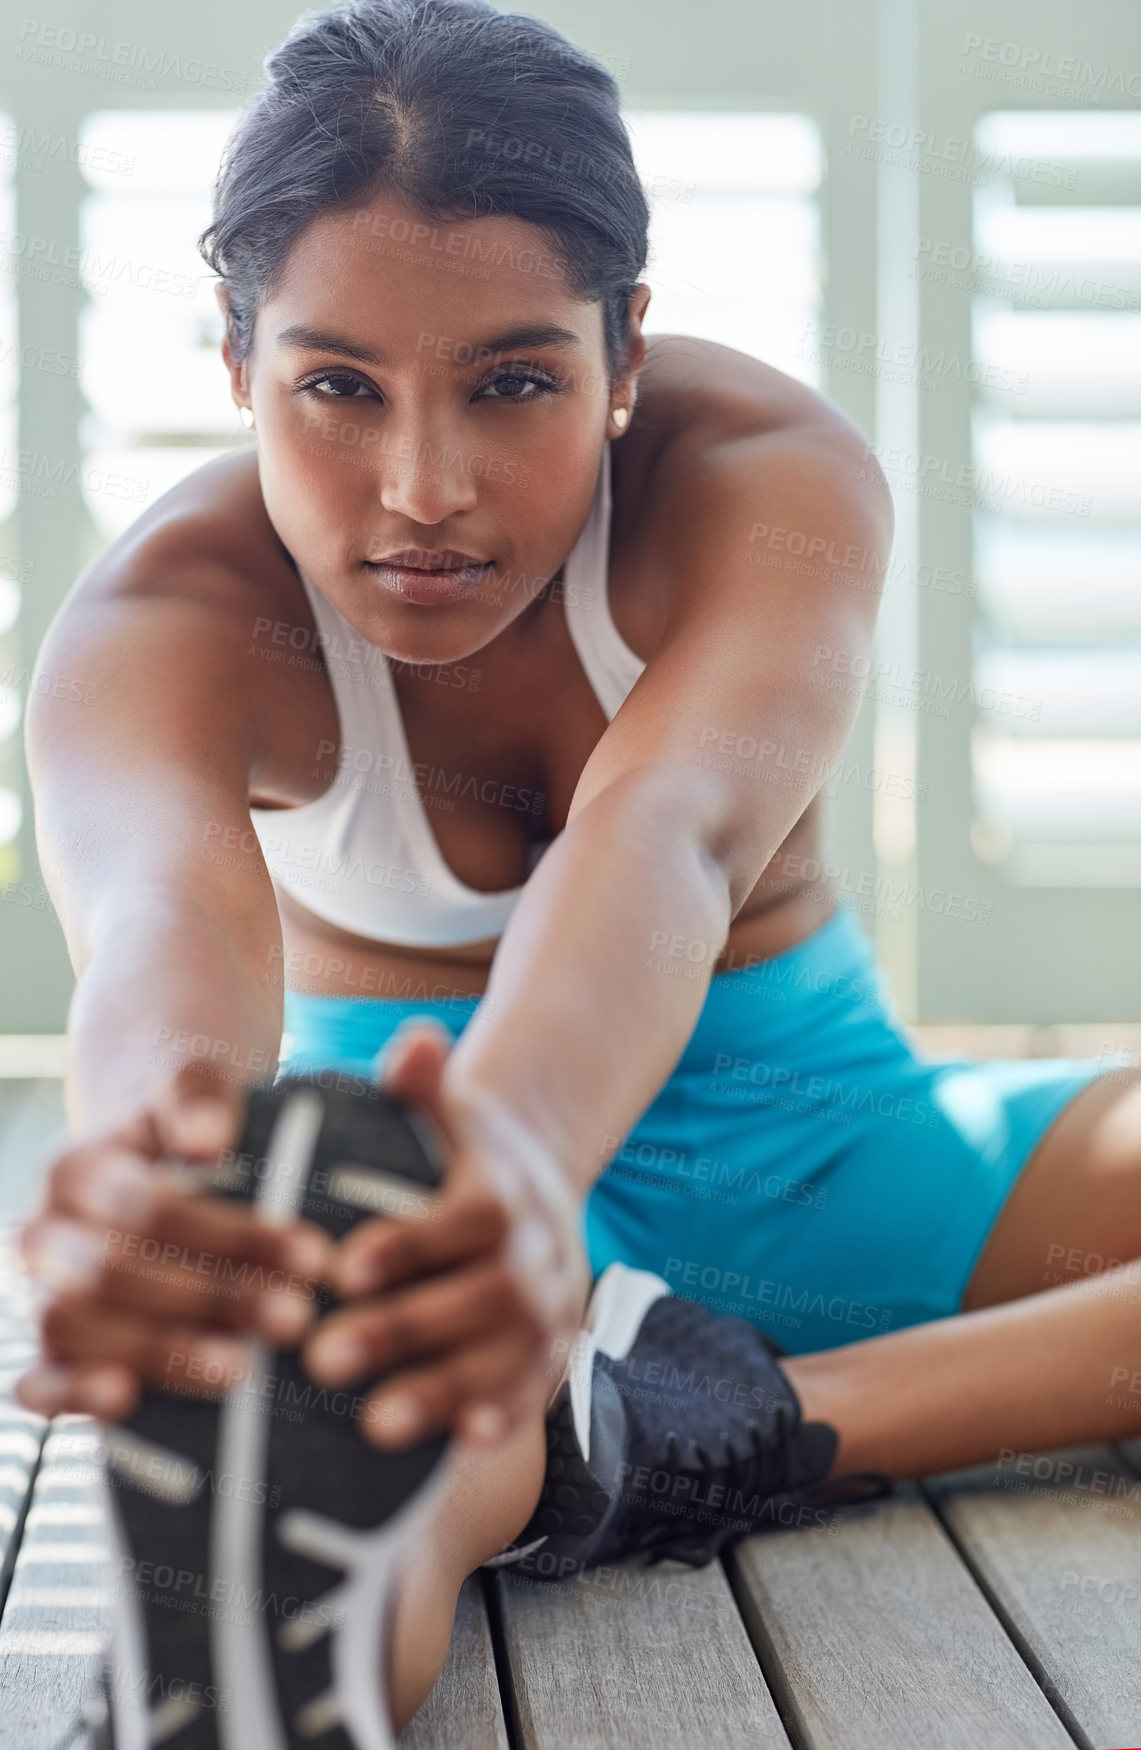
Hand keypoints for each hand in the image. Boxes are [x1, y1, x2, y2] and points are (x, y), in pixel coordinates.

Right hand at [17, 1065, 331, 1422]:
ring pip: (76, 1329)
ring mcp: (42, 1293)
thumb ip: (198, 1096)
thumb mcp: (197, 1087)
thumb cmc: (190, 1126)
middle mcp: (45, 1232)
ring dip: (160, 1353)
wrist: (154, 1154)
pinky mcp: (49, 1351)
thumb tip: (207, 1139)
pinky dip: (71, 1395)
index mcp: (76, 1168)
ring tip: (243, 1368)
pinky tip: (129, 1402)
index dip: (229, 1234)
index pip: (149, 1207)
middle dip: (208, 1298)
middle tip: (294, 1317)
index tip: (311, 1255)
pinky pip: (38, 1383)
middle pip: (113, 1273)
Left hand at [302, 1021, 589, 1451]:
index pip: (464, 1219)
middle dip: (405, 1331)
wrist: (534, 1182)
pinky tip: (463, 1445)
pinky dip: (504, 1413)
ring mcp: (551, 1306)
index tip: (345, 1268)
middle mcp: (537, 1251)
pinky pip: (534, 1388)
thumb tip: (416, 1042)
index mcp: (503, 1190)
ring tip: (373, 1424)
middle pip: (482, 1296)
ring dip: (446, 1390)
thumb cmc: (460, 1149)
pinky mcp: (552, 1351)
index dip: (410, 1245)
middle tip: (321, 1358)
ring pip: (508, 1353)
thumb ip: (420, 1083)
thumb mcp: (444, 1109)